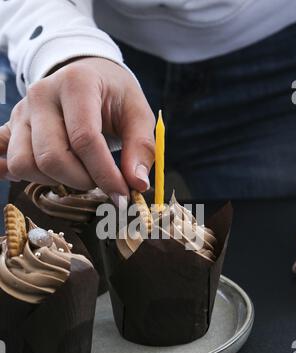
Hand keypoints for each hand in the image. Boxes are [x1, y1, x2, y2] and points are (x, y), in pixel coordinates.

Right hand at [0, 57, 155, 200]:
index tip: (121, 194)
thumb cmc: (114, 94)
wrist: (86, 73)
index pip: (84, 140)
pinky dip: (12, 173)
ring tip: (77, 173)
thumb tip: (137, 184)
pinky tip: (39, 176)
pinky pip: (2, 157)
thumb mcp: (138, 113)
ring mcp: (21, 112)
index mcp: (76, 84)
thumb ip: (141, 148)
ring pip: (24, 163)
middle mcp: (41, 95)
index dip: (104, 174)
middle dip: (81, 180)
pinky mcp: (11, 126)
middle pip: (51, 157)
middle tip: (100, 181)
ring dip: (53, 180)